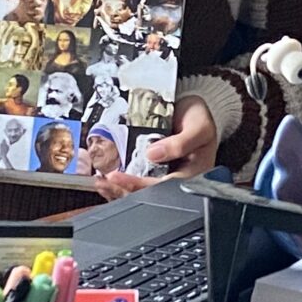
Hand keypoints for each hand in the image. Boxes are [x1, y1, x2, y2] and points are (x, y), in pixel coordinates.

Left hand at [93, 95, 218, 201]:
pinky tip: (106, 179)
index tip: (120, 178)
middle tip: (104, 182)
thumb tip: (154, 155)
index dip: (140, 185)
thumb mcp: (199, 127)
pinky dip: (120, 181)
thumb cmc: (201, 119)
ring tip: (100, 183)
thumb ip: (181, 143)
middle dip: (124, 191)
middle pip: (148, 193)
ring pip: (139, 189)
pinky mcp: (152, 167)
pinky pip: (135, 178)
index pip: (164, 188)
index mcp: (191, 175)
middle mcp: (175, 178)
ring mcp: (162, 174)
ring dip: (118, 189)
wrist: (195, 108)